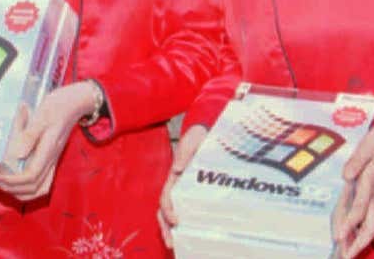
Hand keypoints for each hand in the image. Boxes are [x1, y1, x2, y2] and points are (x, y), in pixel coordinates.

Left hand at [0, 82, 96, 200]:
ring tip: (5, 185)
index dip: (12, 181)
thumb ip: (29, 136)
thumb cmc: (58, 107)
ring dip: (21, 192)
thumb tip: (17, 155)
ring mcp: (53, 160)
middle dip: (13, 189)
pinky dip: (30, 188)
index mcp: (48, 150)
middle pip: (33, 187)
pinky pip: (43, 182)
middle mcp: (51, 159)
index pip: (30, 176)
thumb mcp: (41, 116)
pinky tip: (19, 182)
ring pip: (40, 189)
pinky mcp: (51, 158)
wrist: (75, 102)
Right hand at [157, 124, 207, 247]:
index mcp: (173, 176)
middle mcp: (177, 185)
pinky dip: (189, 221)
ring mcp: (186, 189)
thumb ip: (185, 151)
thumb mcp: (191, 140)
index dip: (167, 210)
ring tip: (176, 243)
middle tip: (171, 242)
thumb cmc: (197, 135)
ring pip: (175, 212)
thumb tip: (178, 169)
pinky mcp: (197, 191)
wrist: (208, 131)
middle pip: (165, 210)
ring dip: (173, 228)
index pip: (165, 197)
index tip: (175, 220)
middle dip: (165, 227)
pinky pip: (191, 208)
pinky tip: (193, 232)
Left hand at [332, 126, 373, 257]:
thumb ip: (356, 161)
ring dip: (359, 242)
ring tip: (346, 255)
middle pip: (369, 225)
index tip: (339, 236)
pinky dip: (361, 233)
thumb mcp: (366, 147)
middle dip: (358, 243)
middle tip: (345, 257)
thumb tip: (346, 174)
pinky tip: (352, 241)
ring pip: (371, 225)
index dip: (349, 223)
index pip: (360, 207)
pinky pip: (369, 220)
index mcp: (370, 182)